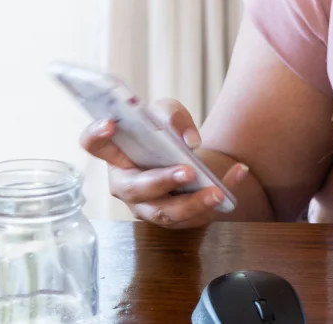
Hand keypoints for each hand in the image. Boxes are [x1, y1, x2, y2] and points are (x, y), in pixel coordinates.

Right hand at [79, 98, 271, 228]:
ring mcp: (148, 206)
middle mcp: (127, 184)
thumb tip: (188, 140)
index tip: (110, 124)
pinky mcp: (174, 219)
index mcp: (116, 155)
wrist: (187, 155)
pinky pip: (196, 215)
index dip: (96, 135)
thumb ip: (172, 116)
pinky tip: (238, 175)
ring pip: (166, 213)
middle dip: (161, 182)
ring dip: (193, 203)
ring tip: (217, 190)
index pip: (94, 145)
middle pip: (135, 189)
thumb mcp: (167, 114)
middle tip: (187, 171)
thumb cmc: (166, 134)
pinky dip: (221, 194)